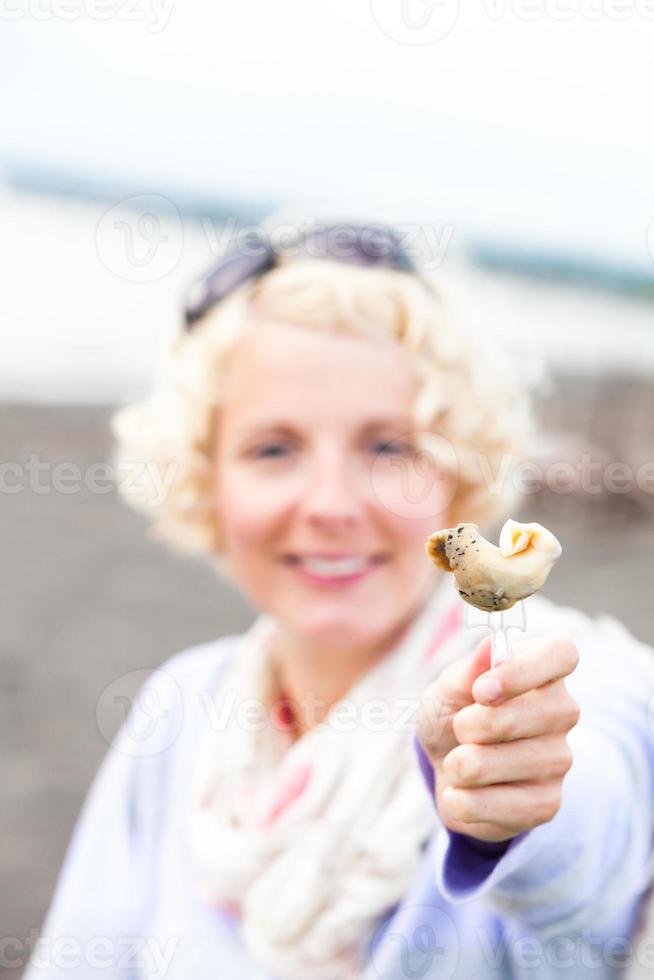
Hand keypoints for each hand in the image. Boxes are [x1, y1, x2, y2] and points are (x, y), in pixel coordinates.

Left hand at [416, 635, 579, 841]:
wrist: (450, 770)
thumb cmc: (453, 714)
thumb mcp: (448, 688)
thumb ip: (467, 671)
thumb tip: (491, 645)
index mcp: (545, 669)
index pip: (561, 654)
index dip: (520, 670)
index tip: (481, 689)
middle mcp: (563, 712)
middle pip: (517, 715)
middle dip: (467, 725)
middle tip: (460, 728)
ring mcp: (560, 760)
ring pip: (494, 763)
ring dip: (459, 765)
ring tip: (461, 762)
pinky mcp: (547, 804)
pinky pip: (495, 805)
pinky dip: (463, 801)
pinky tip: (465, 792)